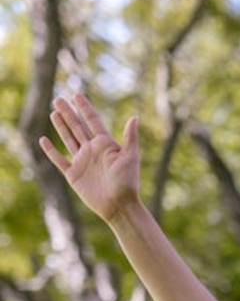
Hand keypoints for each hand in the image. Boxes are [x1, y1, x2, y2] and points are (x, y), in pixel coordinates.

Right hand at [39, 94, 140, 224]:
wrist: (119, 206)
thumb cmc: (128, 182)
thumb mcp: (130, 157)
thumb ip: (130, 137)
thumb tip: (134, 117)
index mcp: (106, 145)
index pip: (93, 121)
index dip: (84, 108)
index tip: (76, 95)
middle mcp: (93, 151)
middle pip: (77, 127)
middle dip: (68, 113)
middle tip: (58, 99)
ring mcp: (82, 162)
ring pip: (68, 139)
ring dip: (61, 126)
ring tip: (54, 112)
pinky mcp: (73, 174)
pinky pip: (59, 160)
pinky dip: (51, 151)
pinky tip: (44, 140)